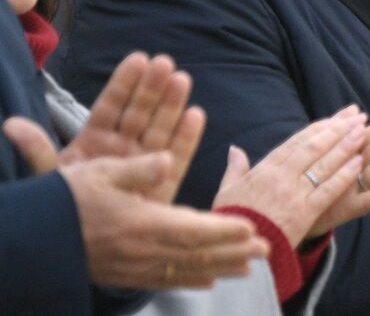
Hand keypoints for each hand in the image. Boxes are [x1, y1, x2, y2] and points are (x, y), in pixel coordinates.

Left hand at [24, 52, 204, 203]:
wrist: (91, 247)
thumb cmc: (68, 212)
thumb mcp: (52, 180)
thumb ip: (38, 151)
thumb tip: (11, 124)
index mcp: (94, 143)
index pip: (110, 107)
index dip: (124, 84)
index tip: (138, 58)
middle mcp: (122, 148)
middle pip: (139, 113)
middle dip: (152, 88)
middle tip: (165, 63)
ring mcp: (144, 163)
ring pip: (160, 128)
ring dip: (172, 104)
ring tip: (182, 79)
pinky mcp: (164, 182)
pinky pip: (178, 156)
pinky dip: (187, 136)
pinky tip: (195, 114)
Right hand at [59, 150, 268, 289]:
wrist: (31, 238)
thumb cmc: (66, 201)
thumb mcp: (99, 174)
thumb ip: (138, 169)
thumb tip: (167, 159)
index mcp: (142, 224)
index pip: (194, 230)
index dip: (225, 231)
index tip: (252, 230)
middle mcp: (142, 252)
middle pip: (198, 255)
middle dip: (234, 253)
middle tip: (266, 251)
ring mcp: (133, 268)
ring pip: (186, 271)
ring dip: (221, 268)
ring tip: (248, 267)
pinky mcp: (123, 276)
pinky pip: (165, 281)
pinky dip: (192, 280)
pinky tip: (207, 280)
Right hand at [213, 107, 369, 246]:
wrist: (231, 252)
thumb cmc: (230, 220)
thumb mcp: (227, 191)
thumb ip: (235, 168)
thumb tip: (235, 149)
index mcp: (264, 169)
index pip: (296, 142)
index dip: (319, 128)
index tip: (336, 118)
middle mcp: (280, 177)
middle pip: (313, 147)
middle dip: (338, 130)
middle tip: (357, 116)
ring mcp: (293, 194)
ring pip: (323, 164)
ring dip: (345, 146)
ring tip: (362, 131)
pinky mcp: (304, 213)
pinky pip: (327, 190)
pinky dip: (344, 175)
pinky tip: (358, 163)